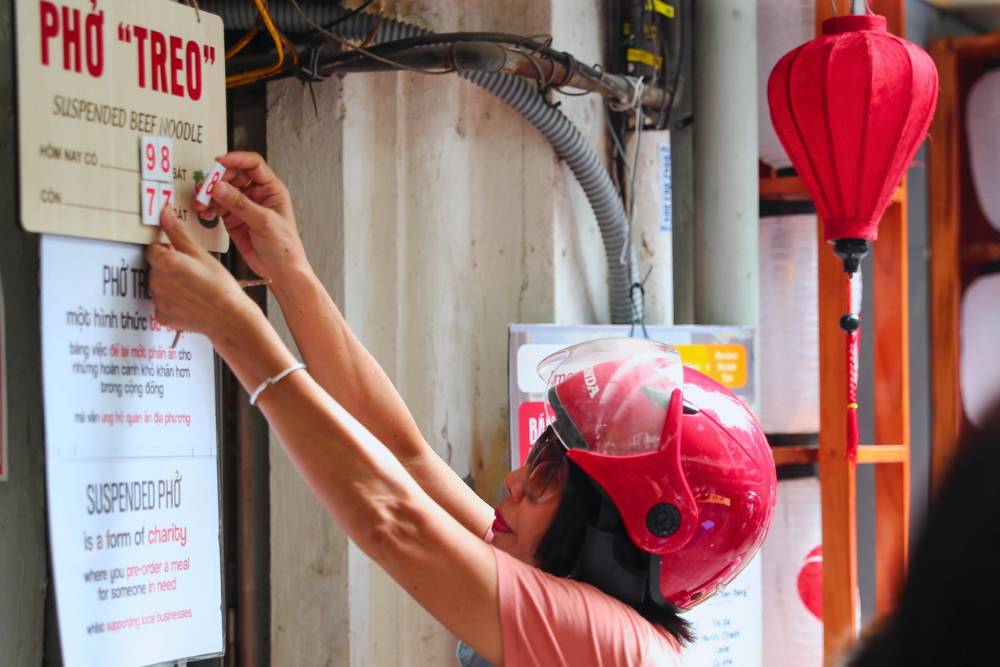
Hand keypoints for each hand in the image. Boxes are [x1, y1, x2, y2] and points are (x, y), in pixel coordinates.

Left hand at [146, 204, 257, 340]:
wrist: (230, 317)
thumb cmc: (220, 287)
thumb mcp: (201, 254)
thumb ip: (177, 233)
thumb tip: (165, 214)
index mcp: (165, 262)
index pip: (153, 248)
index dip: (168, 250)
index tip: (182, 256)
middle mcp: (156, 281)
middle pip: (155, 267)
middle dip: (169, 268)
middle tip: (192, 273)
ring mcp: (157, 300)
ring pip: (158, 285)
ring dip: (170, 285)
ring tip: (193, 288)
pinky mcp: (161, 316)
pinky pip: (161, 304)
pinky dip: (171, 303)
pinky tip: (189, 301)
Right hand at [195, 151, 308, 281]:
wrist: (281, 272)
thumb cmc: (285, 247)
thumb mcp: (265, 222)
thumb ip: (241, 204)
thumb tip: (219, 187)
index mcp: (272, 190)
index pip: (252, 165)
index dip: (235, 160)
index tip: (218, 162)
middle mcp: (257, 196)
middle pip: (233, 176)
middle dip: (217, 180)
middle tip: (205, 187)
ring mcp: (245, 207)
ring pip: (222, 192)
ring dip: (209, 195)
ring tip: (201, 202)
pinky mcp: (234, 220)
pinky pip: (218, 207)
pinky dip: (209, 208)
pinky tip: (206, 213)